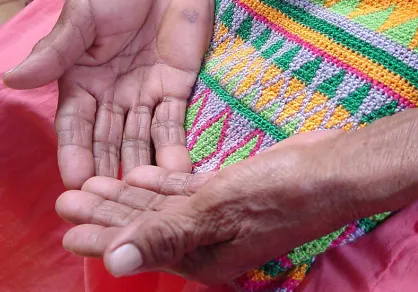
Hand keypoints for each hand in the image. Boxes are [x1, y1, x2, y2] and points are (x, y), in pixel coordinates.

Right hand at [3, 0, 224, 187]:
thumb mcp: (82, 18)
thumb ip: (55, 51)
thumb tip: (11, 79)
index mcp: (83, 81)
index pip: (75, 124)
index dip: (75, 151)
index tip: (75, 180)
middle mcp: (113, 96)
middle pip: (109, 139)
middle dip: (108, 168)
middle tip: (111, 199)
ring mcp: (146, 95)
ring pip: (142, 138)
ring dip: (142, 166)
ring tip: (145, 194)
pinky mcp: (177, 90)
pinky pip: (175, 124)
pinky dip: (175, 147)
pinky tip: (176, 171)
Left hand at [55, 131, 354, 283]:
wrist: (331, 170)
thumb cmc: (278, 193)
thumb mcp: (216, 212)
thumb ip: (164, 234)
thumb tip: (114, 264)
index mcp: (203, 256)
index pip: (141, 247)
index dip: (102, 236)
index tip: (68, 225)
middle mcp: (209, 240)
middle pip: (148, 226)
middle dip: (109, 213)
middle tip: (69, 197)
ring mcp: (220, 214)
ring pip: (165, 206)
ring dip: (131, 195)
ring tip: (95, 184)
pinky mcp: (230, 192)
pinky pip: (188, 190)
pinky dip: (165, 183)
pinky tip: (142, 175)